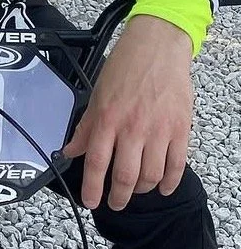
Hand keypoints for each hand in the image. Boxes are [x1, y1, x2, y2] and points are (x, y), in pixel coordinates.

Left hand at [63, 15, 192, 210]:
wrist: (157, 46)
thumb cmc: (125, 66)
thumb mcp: (98, 95)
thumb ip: (86, 127)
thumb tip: (69, 151)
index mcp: (108, 119)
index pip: (97, 164)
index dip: (92, 189)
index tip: (91, 201)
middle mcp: (132, 128)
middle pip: (125, 177)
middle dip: (118, 197)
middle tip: (115, 202)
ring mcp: (159, 130)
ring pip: (151, 176)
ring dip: (142, 190)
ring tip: (135, 190)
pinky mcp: (180, 129)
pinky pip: (176, 165)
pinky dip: (169, 182)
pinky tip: (162, 187)